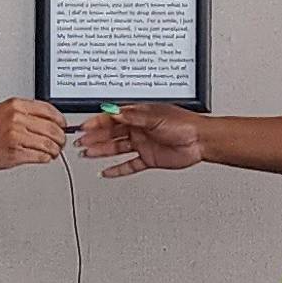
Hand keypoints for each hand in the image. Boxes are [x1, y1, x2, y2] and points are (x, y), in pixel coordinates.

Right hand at [0, 98, 66, 169]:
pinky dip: (46, 158)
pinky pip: (40, 156)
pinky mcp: (15, 153)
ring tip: (53, 151)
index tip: (63, 126)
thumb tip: (51, 120)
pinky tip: (44, 157)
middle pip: (53, 128)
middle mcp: (17, 119)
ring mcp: (16, 136)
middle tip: (60, 142)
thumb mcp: (6, 110)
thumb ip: (27, 112)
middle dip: (61, 137)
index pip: (49, 111)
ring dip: (55, 150)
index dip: (61, 120)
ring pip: (49, 144)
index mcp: (16, 106)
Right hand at [76, 104, 204, 177]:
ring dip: (101, 151)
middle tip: (80, 143)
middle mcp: (139, 129)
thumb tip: (114, 111)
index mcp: (139, 115)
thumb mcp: (155, 117)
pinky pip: (129, 165)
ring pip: (117, 149)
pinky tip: (106, 171)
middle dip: (94, 138)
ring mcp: (143, 144)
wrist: (201, 140)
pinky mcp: (149, 158)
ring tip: (87, 155)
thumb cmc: (184, 124)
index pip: (112, 118)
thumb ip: (133, 116)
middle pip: (111, 134)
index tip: (83, 127)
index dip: (96, 122)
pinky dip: (117, 169)